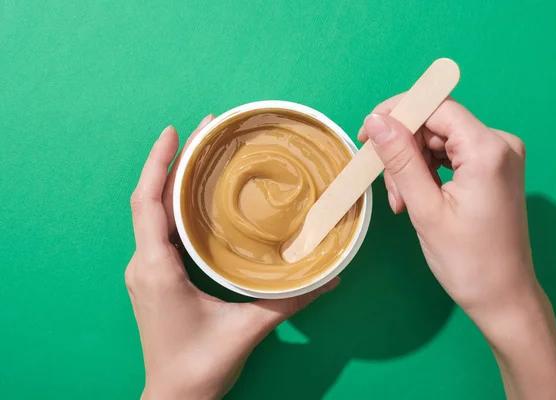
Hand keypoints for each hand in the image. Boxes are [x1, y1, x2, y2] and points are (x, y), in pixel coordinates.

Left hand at [126, 116, 338, 399]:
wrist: (174, 398)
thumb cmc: (200, 366)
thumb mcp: (248, 329)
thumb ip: (290, 301)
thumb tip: (331, 277)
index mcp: (156, 268)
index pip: (150, 203)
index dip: (158, 163)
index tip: (175, 131)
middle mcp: (144, 263)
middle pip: (152, 199)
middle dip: (173, 160)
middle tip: (205, 129)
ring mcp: (146, 270)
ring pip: (155, 214)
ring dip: (173, 180)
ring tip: (203, 153)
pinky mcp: (155, 277)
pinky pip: (161, 230)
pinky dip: (176, 205)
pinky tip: (198, 195)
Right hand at [359, 96, 532, 317]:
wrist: (503, 297)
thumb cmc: (467, 261)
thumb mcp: (425, 208)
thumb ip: (400, 159)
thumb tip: (376, 121)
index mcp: (488, 149)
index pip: (435, 106)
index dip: (397, 114)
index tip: (367, 136)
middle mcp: (500, 143)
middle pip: (436, 124)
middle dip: (404, 151)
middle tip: (391, 192)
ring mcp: (499, 156)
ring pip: (439, 141)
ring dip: (413, 166)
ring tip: (403, 204)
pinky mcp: (494, 168)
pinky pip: (451, 155)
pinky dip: (429, 172)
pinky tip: (417, 198)